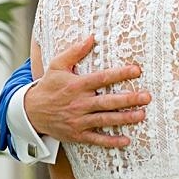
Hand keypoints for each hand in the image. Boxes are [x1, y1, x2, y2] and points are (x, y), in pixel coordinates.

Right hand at [26, 35, 150, 146]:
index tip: (137, 70)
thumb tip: (92, 37)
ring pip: (105, 119)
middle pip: (107, 101)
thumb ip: (74, 51)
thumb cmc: (48, 85)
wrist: (31, 112)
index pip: (102, 78)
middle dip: (128, 99)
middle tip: (146, 97)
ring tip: (142, 115)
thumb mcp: (57, 65)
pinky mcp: (77, 135)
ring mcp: (78, 120)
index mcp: (76, 85)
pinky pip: (97, 139)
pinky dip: (111, 141)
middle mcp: (79, 103)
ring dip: (124, 118)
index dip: (119, 74)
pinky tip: (126, 140)